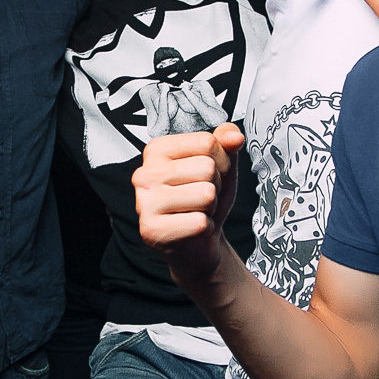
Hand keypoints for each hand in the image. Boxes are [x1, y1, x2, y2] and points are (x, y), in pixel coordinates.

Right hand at [134, 123, 244, 277]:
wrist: (198, 242)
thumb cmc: (204, 200)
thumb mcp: (219, 166)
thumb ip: (226, 144)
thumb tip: (234, 136)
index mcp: (156, 150)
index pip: (207, 142)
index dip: (221, 161)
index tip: (207, 176)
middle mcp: (144, 173)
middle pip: (207, 168)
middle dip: (214, 186)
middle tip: (200, 199)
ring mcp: (144, 202)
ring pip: (206, 194)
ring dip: (209, 208)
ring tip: (195, 211)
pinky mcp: (151, 230)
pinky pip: (199, 222)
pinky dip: (204, 228)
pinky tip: (190, 229)